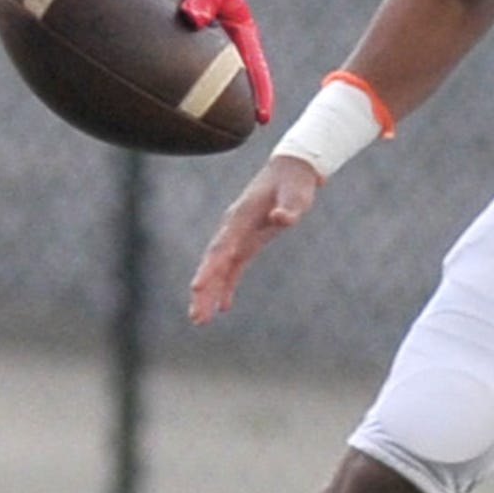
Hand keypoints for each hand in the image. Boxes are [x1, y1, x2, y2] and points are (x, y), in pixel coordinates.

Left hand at [139, 0, 274, 121]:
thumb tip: (193, 19)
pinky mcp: (180, 45)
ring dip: (202, 103)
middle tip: (229, 136)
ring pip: (204, 81)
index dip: (261, 95)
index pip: (255, 69)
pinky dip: (175, 88)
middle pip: (232, 83)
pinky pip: (179, 72)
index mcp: (241, 32)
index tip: (262, 119)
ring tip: (193, 132)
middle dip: (233, 109)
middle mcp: (224, 44)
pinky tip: (159, 107)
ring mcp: (203, 47)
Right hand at [189, 152, 321, 321]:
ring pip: (218, 269)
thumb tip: (282, 218)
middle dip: (204, 289)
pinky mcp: (246, 243)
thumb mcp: (296, 195)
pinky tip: (223, 308)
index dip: (210, 269)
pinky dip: (226, 287)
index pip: (221, 248)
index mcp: (240, 218)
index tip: (197, 287)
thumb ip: (289, 207)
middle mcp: (232, 229)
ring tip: (200, 320)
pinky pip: (232, 269)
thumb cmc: (294, 184)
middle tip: (197, 317)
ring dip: (209, 293)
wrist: (291, 172)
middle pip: (213, 263)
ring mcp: (237, 236)